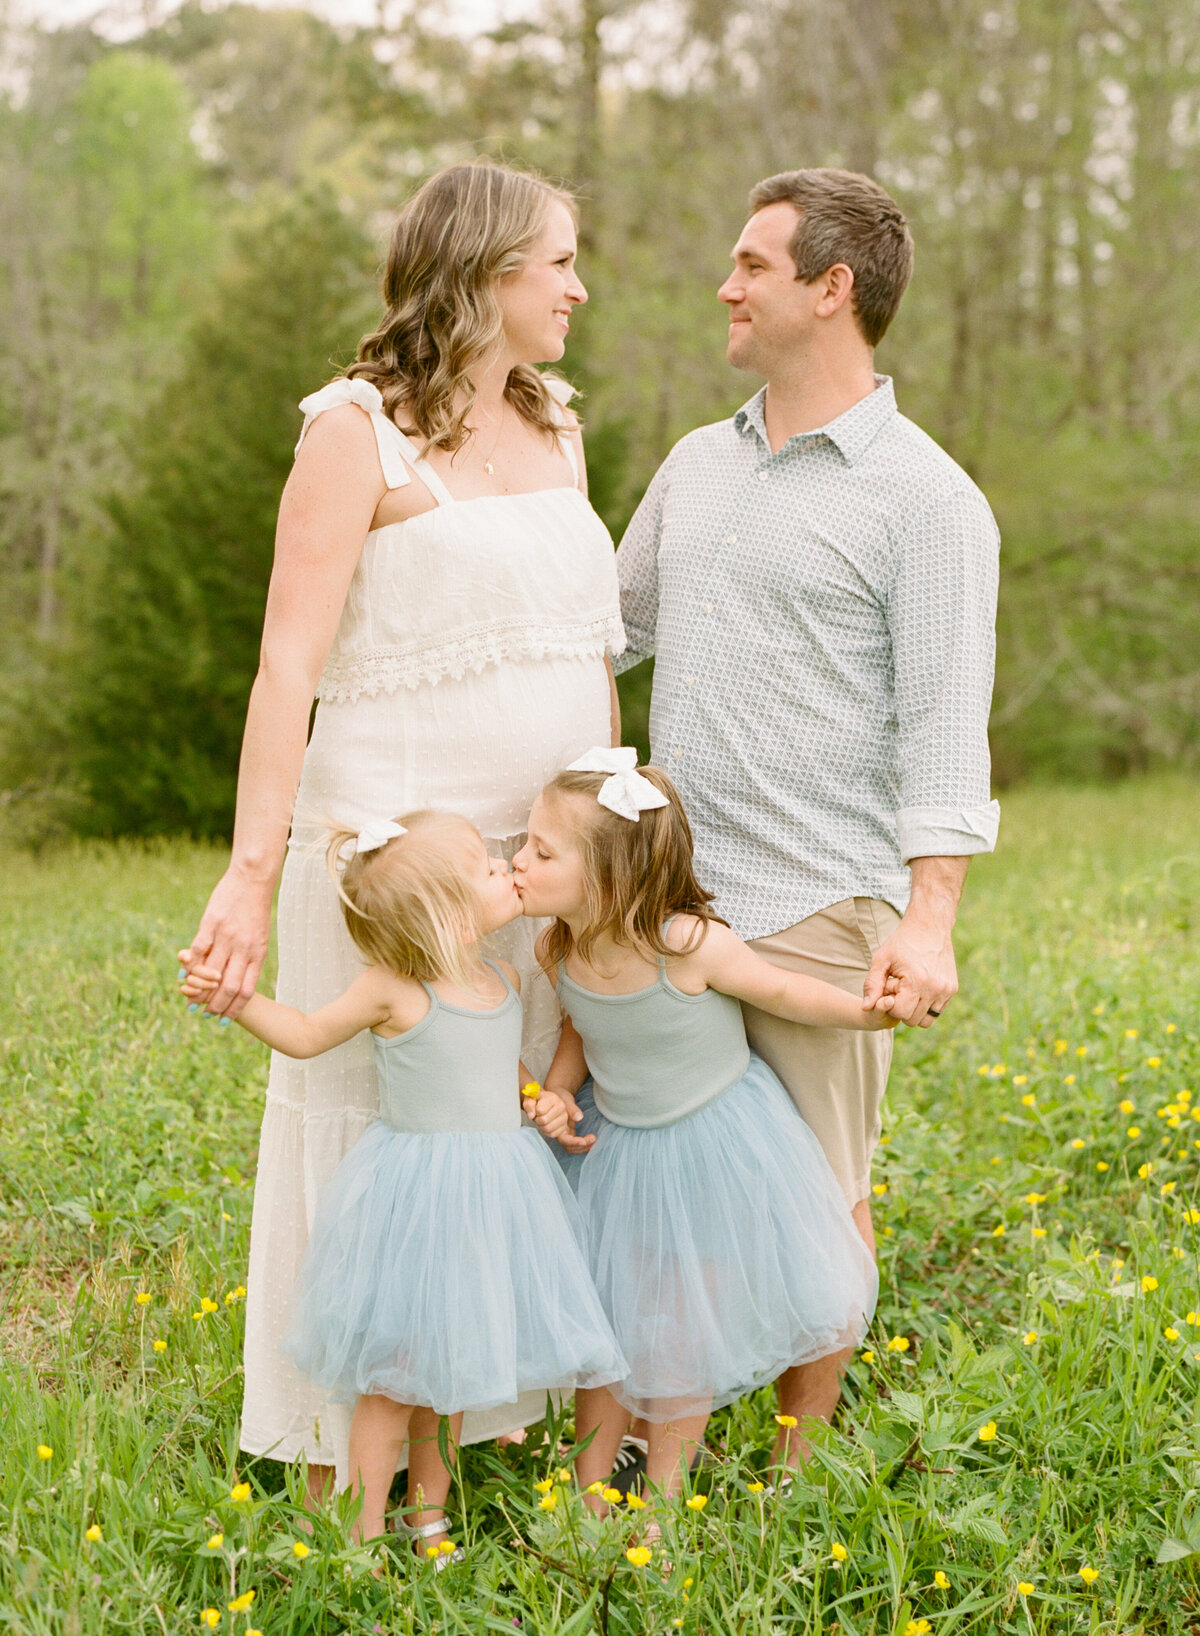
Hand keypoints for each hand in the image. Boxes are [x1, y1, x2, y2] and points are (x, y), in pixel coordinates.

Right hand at [178, 866, 273, 1019]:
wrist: (252, 880)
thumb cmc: (254, 911)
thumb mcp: (259, 937)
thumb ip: (248, 958)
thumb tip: (234, 981)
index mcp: (257, 954)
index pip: (245, 990)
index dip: (233, 1008)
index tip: (223, 1019)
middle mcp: (242, 948)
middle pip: (227, 987)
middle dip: (214, 1005)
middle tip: (203, 1013)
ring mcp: (226, 936)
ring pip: (209, 972)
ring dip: (198, 989)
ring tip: (190, 998)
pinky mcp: (210, 924)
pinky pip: (197, 951)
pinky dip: (189, 965)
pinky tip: (183, 974)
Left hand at [524, 1087, 572, 1139]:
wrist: (544, 1104)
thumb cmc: (537, 1101)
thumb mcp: (529, 1099)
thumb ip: (529, 1105)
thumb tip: (531, 1115)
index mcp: (553, 1098)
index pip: (540, 1110)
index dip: (534, 1112)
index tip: (535, 1109)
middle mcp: (561, 1107)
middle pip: (544, 1120)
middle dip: (537, 1120)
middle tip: (537, 1116)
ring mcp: (564, 1117)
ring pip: (548, 1128)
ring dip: (541, 1126)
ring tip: (541, 1120)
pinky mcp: (564, 1127)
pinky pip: (552, 1134)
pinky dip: (546, 1132)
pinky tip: (546, 1124)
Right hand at [533, 1085, 596, 1154]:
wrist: (557, 1094)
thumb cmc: (559, 1096)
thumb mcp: (566, 1100)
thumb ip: (572, 1109)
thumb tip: (579, 1117)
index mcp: (555, 1128)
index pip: (564, 1140)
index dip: (574, 1142)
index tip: (584, 1141)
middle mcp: (559, 1133)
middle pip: (569, 1147)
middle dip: (581, 1147)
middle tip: (593, 1139)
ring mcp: (564, 1133)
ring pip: (572, 1147)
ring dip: (583, 1147)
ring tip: (594, 1141)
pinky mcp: (569, 1132)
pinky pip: (575, 1142)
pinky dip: (583, 1144)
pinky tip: (591, 1140)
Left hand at [862, 916, 956, 1028]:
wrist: (929, 926)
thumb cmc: (902, 942)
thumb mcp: (882, 960)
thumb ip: (872, 985)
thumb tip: (866, 1008)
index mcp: (917, 981)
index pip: (900, 1013)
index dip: (890, 1003)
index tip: (890, 986)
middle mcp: (935, 989)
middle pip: (912, 1020)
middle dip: (902, 1008)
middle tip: (899, 987)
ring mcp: (946, 990)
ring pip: (926, 1020)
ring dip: (915, 1010)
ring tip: (909, 990)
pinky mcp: (952, 989)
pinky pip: (937, 1011)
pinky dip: (926, 1005)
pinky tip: (919, 988)